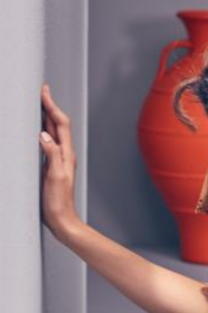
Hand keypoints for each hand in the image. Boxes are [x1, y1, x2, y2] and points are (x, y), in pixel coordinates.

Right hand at [40, 83, 80, 238]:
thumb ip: (51, 156)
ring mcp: (59, 160)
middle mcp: (64, 154)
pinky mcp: (52, 166)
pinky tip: (36, 130)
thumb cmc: (58, 202)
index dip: (52, 106)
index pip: (59, 124)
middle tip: (42, 91)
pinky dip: (42, 132)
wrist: (62, 220)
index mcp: (66, 154)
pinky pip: (48, 143)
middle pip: (57, 124)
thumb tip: (43, 135)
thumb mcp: (54, 177)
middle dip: (50, 106)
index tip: (44, 92)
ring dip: (46, 117)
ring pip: (53, 133)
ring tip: (39, 104)